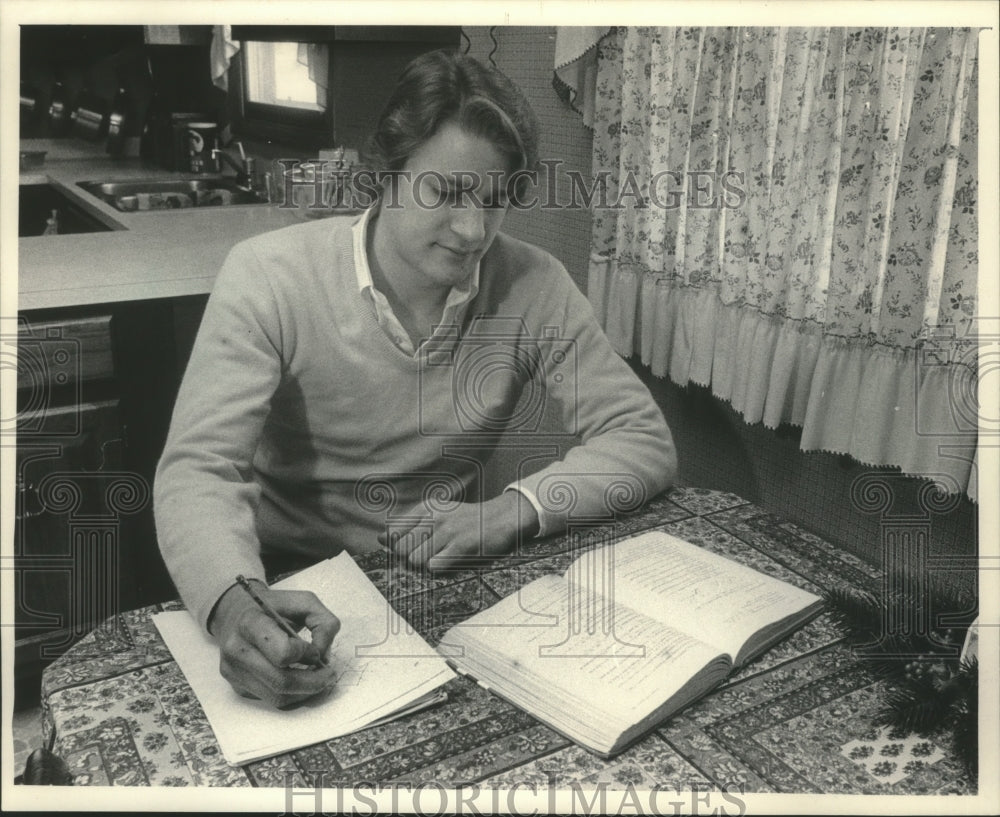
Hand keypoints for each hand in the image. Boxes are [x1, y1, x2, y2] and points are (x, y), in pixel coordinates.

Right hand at [208, 582, 340, 707]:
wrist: (236, 614)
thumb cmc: (274, 607)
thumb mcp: (304, 601)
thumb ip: (323, 622)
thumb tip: (323, 656)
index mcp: (250, 623)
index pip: (282, 652)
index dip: (305, 654)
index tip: (314, 650)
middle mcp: (236, 649)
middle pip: (280, 681)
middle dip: (312, 682)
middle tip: (329, 675)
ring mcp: (233, 671)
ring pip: (277, 697)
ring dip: (305, 692)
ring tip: (318, 680)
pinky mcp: (237, 686)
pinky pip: (271, 699)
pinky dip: (292, 694)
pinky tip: (300, 681)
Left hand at [378, 491, 539, 570]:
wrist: (501, 518)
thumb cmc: (466, 521)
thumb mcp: (437, 514)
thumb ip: (409, 525)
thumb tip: (381, 538)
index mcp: (425, 508)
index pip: (393, 533)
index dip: (397, 548)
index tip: (411, 550)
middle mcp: (433, 517)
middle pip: (401, 550)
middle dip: (410, 558)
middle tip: (429, 556)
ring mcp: (447, 531)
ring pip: (415, 560)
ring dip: (425, 565)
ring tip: (441, 558)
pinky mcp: (461, 545)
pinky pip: (433, 566)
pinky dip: (438, 569)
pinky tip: (450, 562)